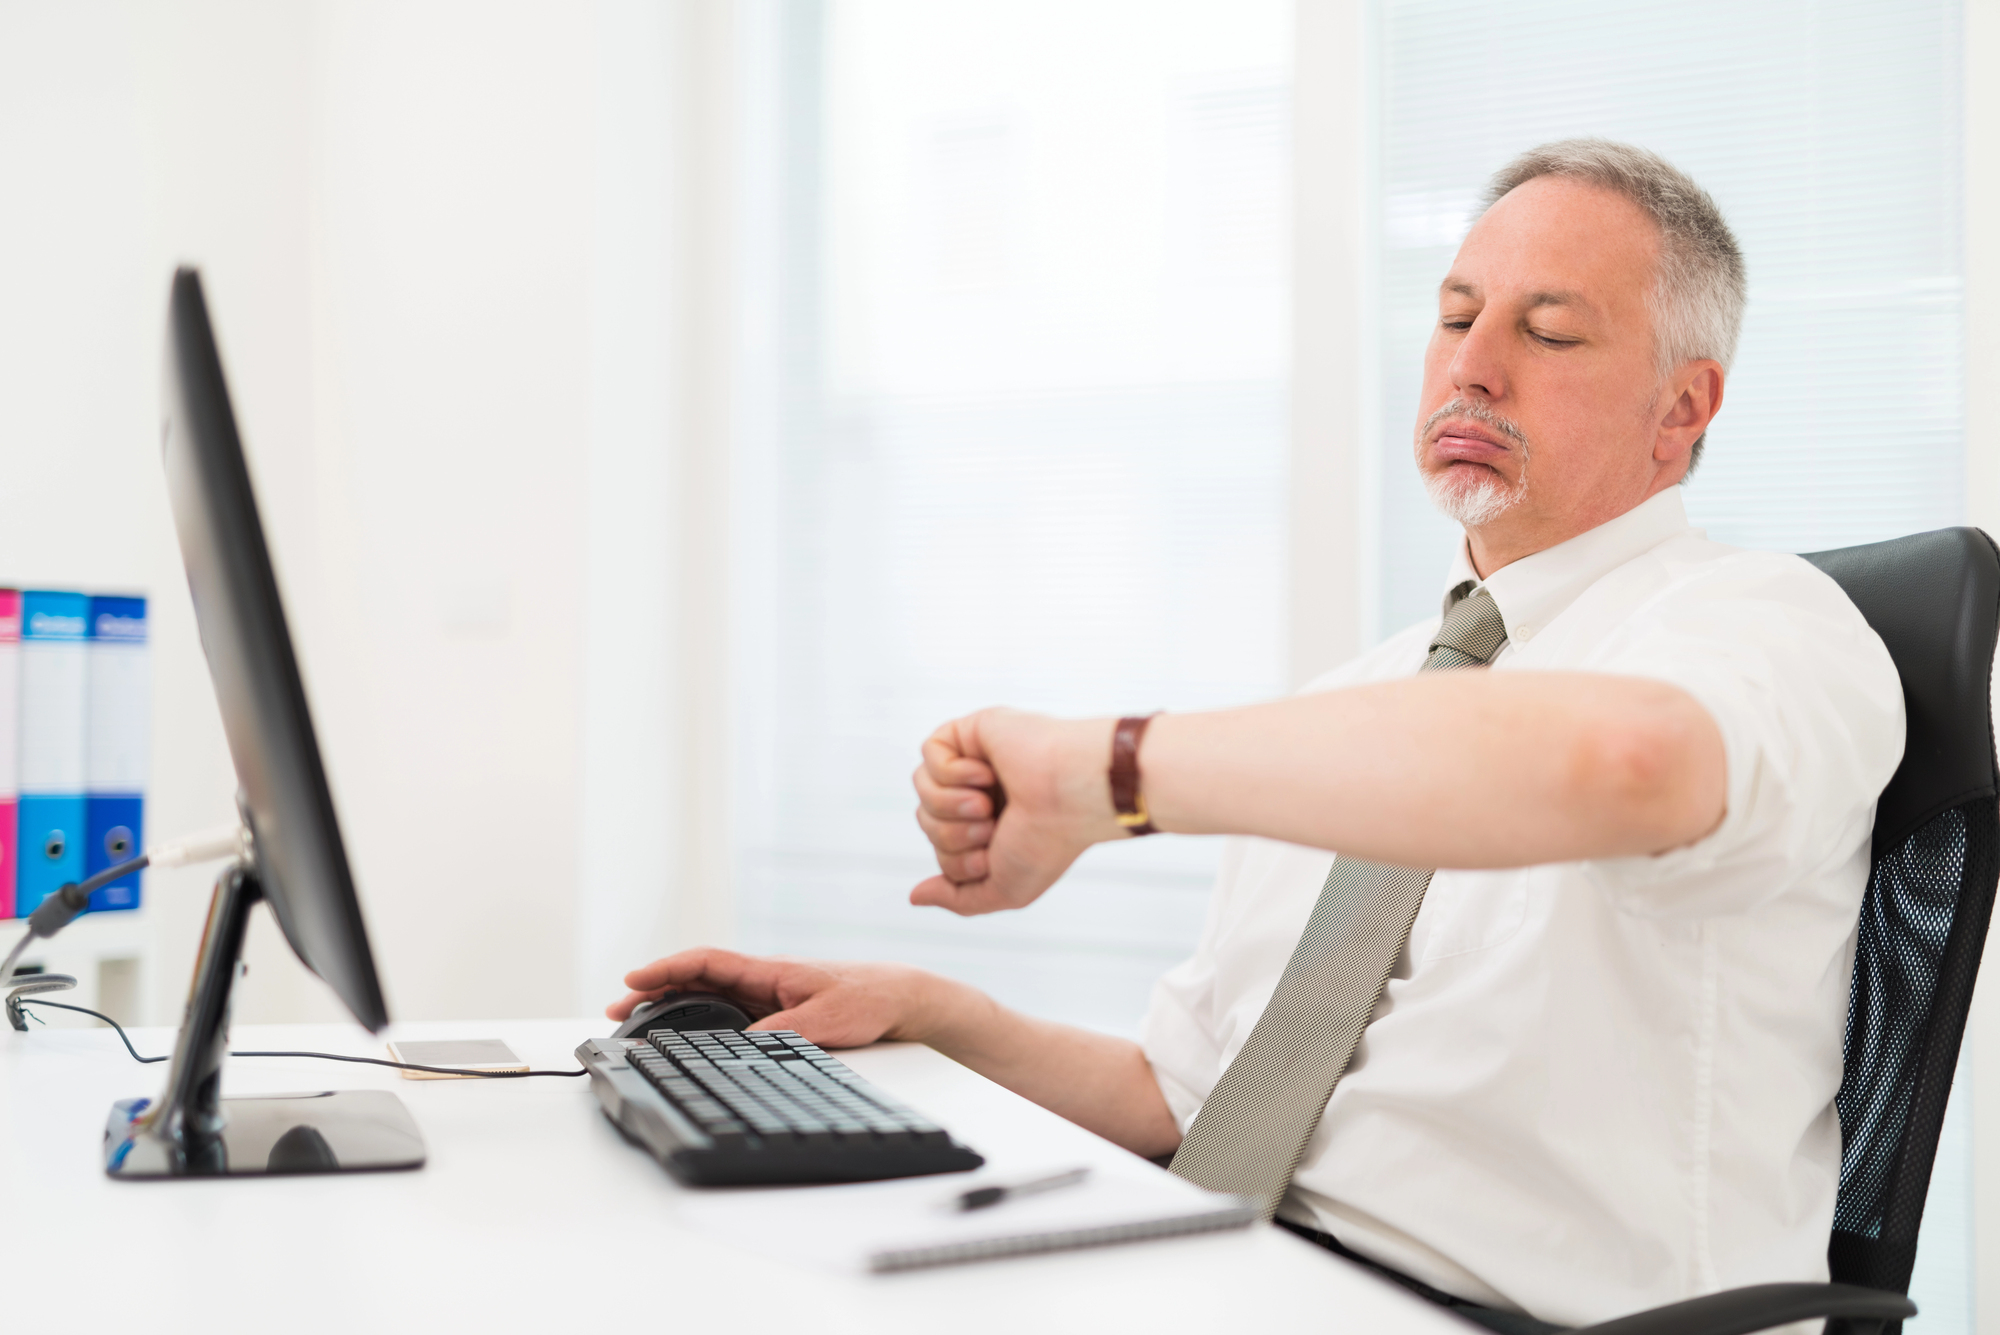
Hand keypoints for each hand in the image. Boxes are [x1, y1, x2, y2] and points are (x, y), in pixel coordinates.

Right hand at [607, 948, 943, 1049]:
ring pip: (707, 996)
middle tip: (616, 1009)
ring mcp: (766, 996)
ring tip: (635, 1022)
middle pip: (696, 979)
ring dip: (671, 1005)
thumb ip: (781, 1033)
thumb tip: (739, 1048)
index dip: (666, 969)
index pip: (706, 962)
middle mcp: (762, 980)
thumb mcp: (824, 1020)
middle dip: (653, 990)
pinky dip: (696, 1019)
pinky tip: (682, 1035)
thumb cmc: (869, 999)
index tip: (633, 980)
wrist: (901, 1000)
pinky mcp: (775, 1014)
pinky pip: (725, 1013)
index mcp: (769, 970)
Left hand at [910, 707, 1123, 915]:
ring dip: (949, 805)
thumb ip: (958, 899)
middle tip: (991, 829)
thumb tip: (916, 897)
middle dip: (951, 835)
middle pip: (926, 820)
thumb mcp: (1005, 890)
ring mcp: (978, 760)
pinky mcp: (974, 730)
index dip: (955, 861)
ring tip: (984, 804)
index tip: (990, 858)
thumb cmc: (1047, 842)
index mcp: (993, 827)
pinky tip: (988, 772)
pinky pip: (929, 751)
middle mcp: (983, 793)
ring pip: (922, 786)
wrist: (1069, 798)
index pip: (941, 848)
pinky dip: (952, 771)